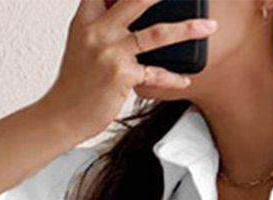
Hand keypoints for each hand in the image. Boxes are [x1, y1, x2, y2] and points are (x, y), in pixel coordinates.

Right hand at [39, 0, 218, 144]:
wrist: (63, 114)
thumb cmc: (76, 82)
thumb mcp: (82, 43)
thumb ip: (102, 25)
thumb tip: (127, 15)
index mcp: (86, 19)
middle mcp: (97, 31)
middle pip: (134, 1)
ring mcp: (110, 53)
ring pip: (155, 34)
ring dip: (187, 29)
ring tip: (208, 26)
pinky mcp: (122, 76)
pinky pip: (156, 73)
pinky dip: (173, 77)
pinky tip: (185, 79)